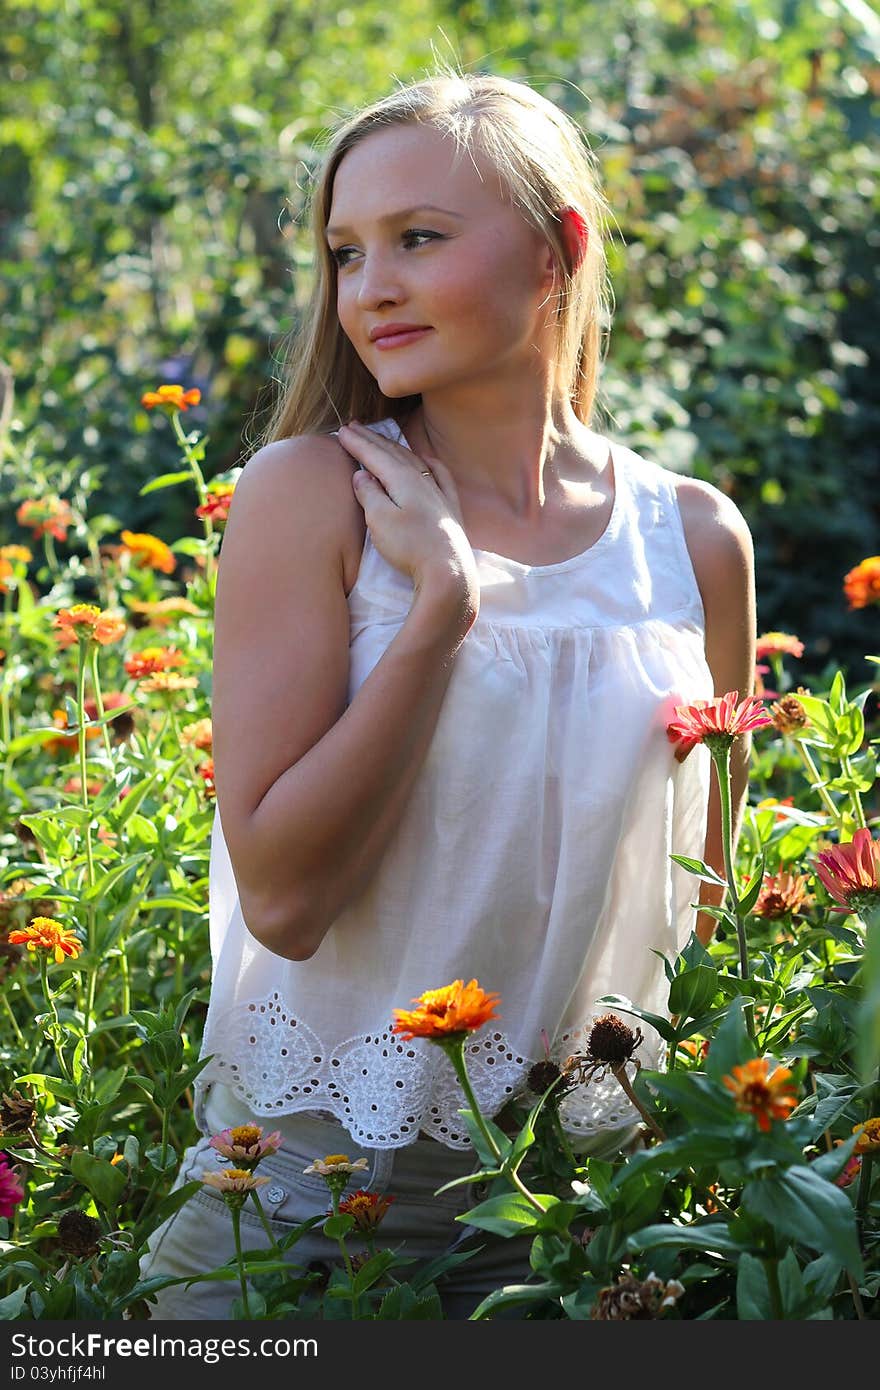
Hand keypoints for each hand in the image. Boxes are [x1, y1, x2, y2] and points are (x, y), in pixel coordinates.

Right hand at [337, 421, 479, 607]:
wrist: (448, 573)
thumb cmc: (410, 548)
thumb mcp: (380, 520)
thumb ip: (369, 494)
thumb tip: (362, 475)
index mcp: (403, 479)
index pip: (374, 455)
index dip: (356, 443)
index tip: (341, 431)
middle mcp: (423, 480)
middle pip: (393, 453)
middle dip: (372, 440)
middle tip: (354, 427)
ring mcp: (439, 494)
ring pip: (414, 461)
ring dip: (395, 448)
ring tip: (381, 439)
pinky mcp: (450, 510)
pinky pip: (440, 476)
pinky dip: (429, 464)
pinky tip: (427, 460)